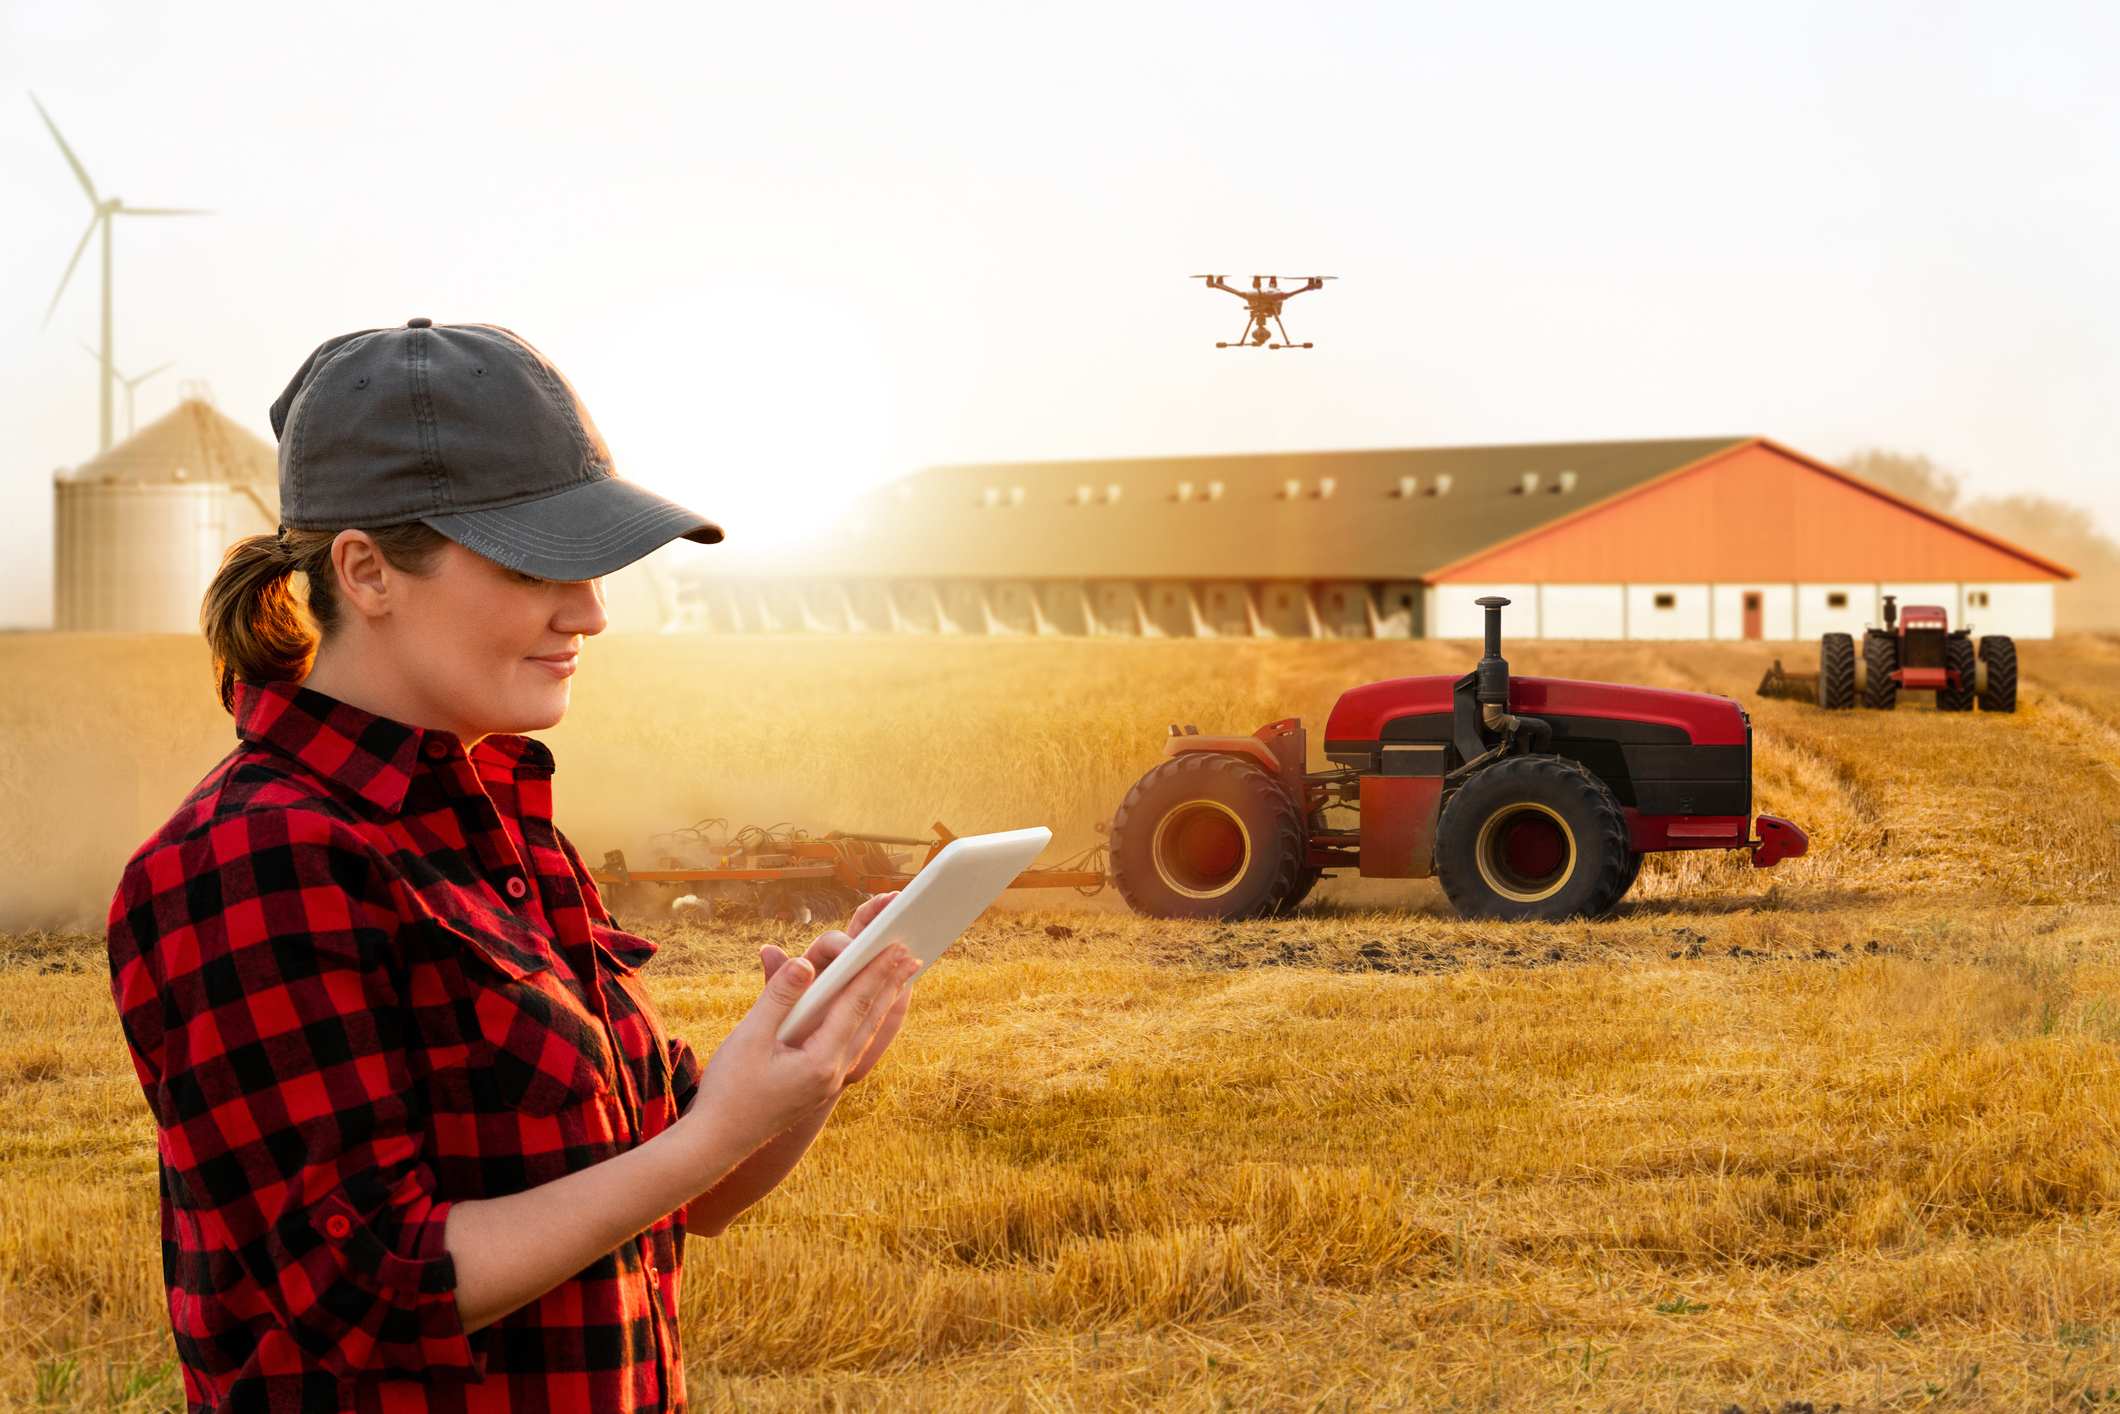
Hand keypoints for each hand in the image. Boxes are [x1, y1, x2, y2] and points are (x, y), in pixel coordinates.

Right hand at [687, 919, 918, 1156]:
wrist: (716, 1143)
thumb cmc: (728, 1091)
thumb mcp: (749, 1038)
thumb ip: (779, 997)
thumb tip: (804, 962)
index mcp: (821, 1062)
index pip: (855, 1006)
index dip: (875, 973)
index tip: (895, 947)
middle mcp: (833, 1074)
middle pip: (870, 1021)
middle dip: (890, 986)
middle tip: (911, 956)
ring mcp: (827, 1084)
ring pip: (863, 1036)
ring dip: (881, 1005)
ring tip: (898, 981)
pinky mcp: (817, 1087)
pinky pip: (851, 1047)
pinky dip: (863, 1023)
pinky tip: (864, 1015)